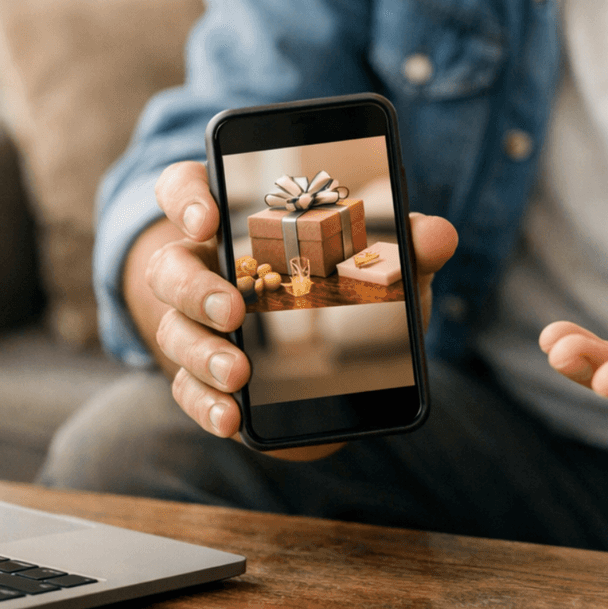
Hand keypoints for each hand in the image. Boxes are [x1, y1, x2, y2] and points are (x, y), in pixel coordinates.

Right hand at [128, 160, 457, 454]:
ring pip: (174, 331)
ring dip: (202, 354)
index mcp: (238, 226)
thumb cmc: (356, 295)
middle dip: (197, 290)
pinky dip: (205, 404)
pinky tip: (231, 417)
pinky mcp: (207, 380)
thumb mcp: (391, 271)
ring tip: (238, 374)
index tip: (211, 219)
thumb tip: (437, 236)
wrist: (345, 372)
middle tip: (236, 312)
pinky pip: (188, 390)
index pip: (185, 190)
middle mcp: (205, 271)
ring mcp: (200, 328)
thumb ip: (411, 250)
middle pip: (170, 268)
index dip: (186, 198)